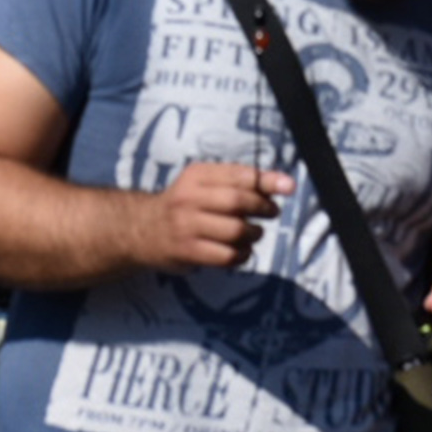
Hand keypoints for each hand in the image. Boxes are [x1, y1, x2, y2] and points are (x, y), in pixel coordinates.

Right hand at [132, 162, 291, 270]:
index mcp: (197, 175)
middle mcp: (189, 198)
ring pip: (235, 231)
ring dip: (254, 234)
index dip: (267, 181)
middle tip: (271, 212)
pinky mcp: (188, 251)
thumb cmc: (185, 203)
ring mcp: (187, 226)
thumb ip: (240, 181)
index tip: (288, 187)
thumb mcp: (204, 182)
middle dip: (263, 208)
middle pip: (238, 202)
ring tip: (254, 233)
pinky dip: (242, 255)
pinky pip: (227, 256)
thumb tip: (284, 184)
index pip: (239, 175)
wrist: (142, 228)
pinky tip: (241, 250)